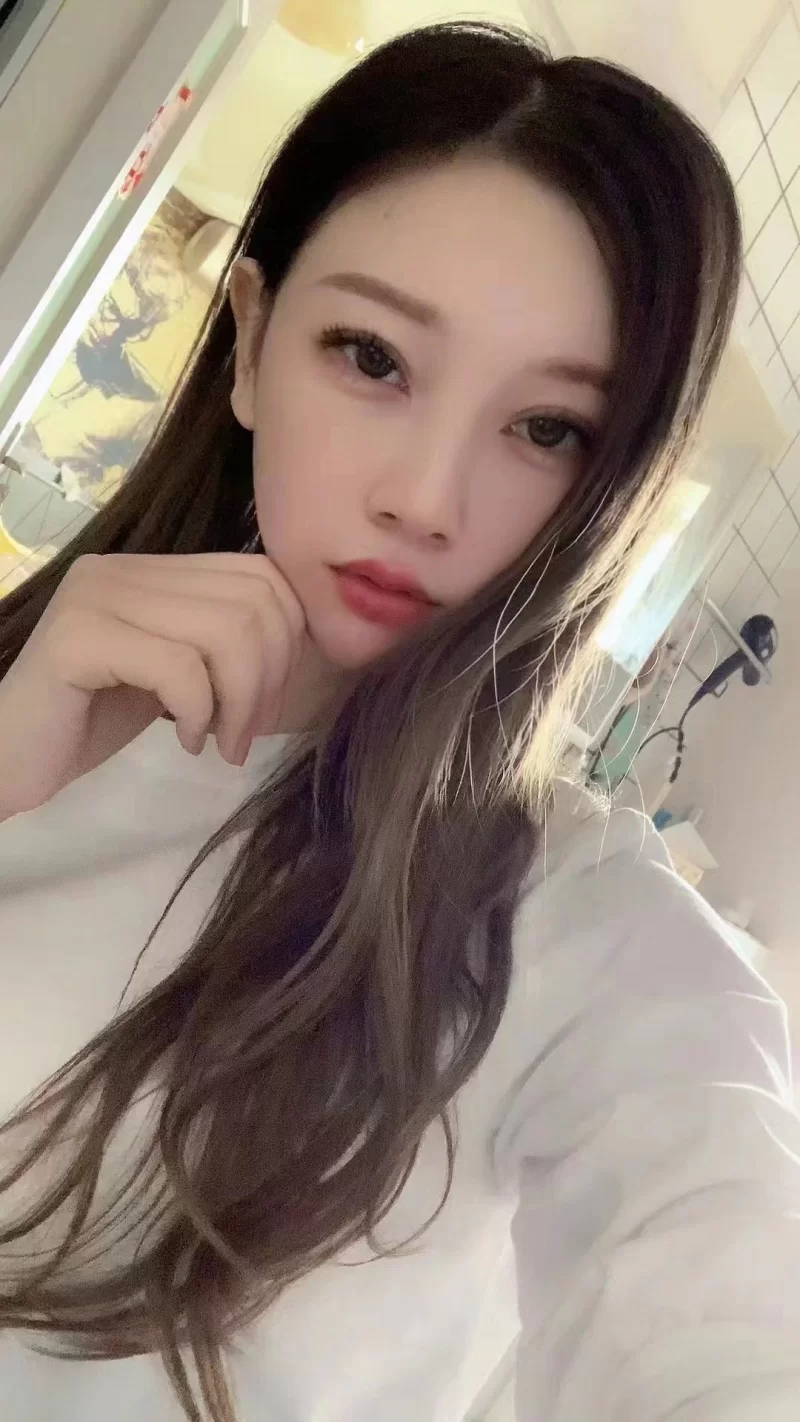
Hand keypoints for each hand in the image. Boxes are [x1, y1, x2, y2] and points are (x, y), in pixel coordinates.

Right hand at [0, 552, 305, 820]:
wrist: (8, 758)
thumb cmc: (91, 720)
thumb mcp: (176, 674)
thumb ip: (224, 643)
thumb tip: (309, 639)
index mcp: (152, 568)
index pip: (263, 575)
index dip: (288, 642)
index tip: (268, 704)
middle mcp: (124, 568)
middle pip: (255, 602)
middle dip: (269, 679)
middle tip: (243, 734)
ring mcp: (96, 596)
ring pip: (226, 632)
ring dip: (240, 703)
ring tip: (219, 743)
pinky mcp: (77, 638)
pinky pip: (179, 666)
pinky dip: (198, 712)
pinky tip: (184, 741)